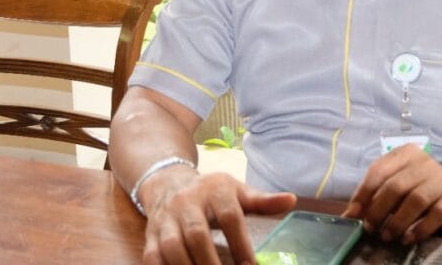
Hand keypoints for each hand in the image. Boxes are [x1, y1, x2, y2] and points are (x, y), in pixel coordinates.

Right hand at [141, 170, 295, 264]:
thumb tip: (291, 200)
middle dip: (211, 262)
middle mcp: (186, 203)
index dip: (241, 244)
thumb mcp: (237, 191)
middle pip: (197, 235)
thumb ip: (263, 201)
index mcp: (214, 190)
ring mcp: (165, 219)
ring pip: (171, 247)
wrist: (168, 183)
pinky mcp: (150, 235)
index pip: (230, 217)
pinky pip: (152, 257)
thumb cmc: (211, 193)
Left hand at [343, 144, 441, 244]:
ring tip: (387, 236)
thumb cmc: (421, 187)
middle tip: (370, 228)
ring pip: (415, 200)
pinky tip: (407, 238)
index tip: (353, 214)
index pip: (378, 170)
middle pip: (395, 186)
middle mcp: (425, 163)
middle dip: (378, 210)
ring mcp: (441, 180)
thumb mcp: (399, 182)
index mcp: (406, 154)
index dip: (363, 194)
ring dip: (396, 222)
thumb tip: (350, 215)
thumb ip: (376, 193)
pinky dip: (418, 229)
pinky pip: (434, 215)